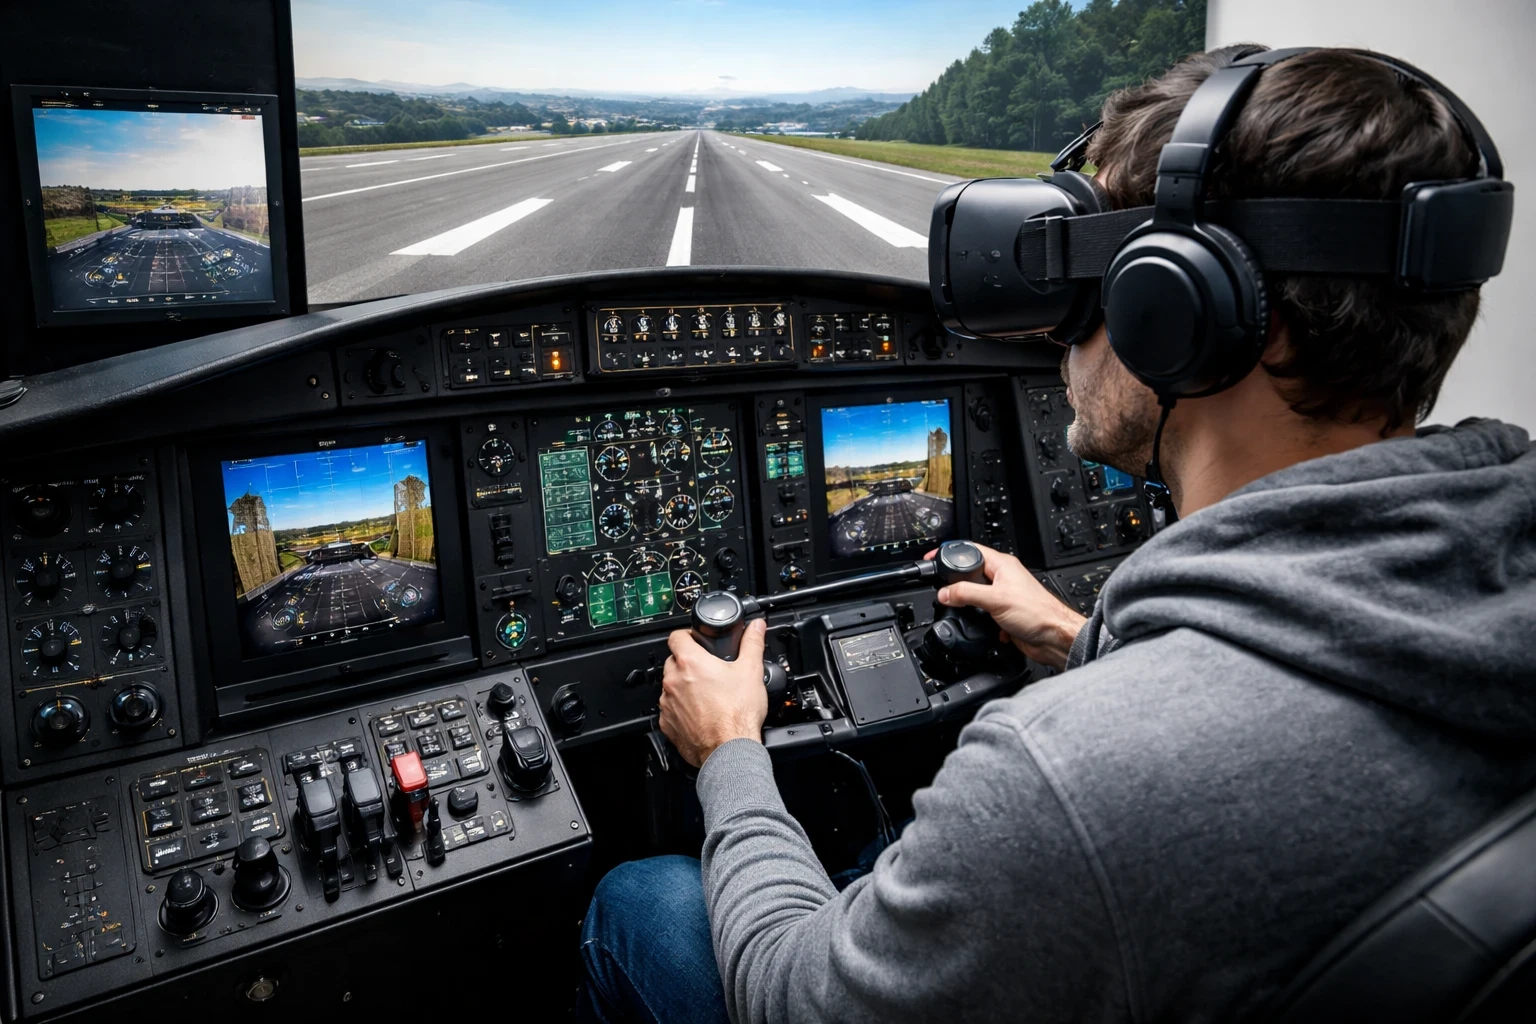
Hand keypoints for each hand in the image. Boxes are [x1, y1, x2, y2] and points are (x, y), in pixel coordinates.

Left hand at [659, 619, 769, 767]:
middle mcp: (674, 681)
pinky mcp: (667, 724)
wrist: (729, 750)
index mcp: (690, 662)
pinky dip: (681, 709)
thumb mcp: (751, 671)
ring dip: (684, 687)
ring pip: (671, 687)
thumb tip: (756, 627)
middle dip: (688, 663)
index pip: (676, 636)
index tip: (696, 641)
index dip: (687, 636)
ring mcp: (668, 703)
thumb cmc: (737, 714)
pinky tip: (700, 713)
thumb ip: (753, 643)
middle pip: (674, 662)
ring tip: (706, 695)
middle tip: (708, 671)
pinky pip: (670, 710)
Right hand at [929, 544, 1086, 669]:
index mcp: (1002, 565)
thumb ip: (966, 593)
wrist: (1053, 638)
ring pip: (976, 596)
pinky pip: (983, 614)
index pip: (970, 551)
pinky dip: (980, 621)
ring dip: (970, 606)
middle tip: (944, 591)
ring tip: (964, 610)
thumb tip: (944, 592)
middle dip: (957, 584)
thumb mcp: (995, 599)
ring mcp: (1004, 596)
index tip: (934, 557)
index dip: (950, 552)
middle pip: (970, 574)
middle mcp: (1003, 577)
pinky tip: (984, 626)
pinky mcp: (1004, 614)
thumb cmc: (1037, 613)